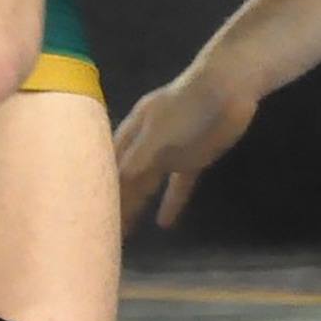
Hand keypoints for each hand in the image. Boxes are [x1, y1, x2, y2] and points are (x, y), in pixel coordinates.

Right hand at [113, 74, 259, 231]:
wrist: (229, 87)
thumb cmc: (187, 106)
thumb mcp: (157, 132)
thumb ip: (136, 159)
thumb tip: (114, 185)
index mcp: (133, 130)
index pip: (111, 163)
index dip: (101, 186)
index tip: (91, 211)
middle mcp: (147, 142)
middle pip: (127, 176)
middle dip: (117, 200)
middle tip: (105, 231)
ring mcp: (171, 151)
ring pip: (149, 182)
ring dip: (139, 204)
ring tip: (127, 233)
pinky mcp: (194, 158)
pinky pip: (179, 184)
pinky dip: (172, 202)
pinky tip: (165, 223)